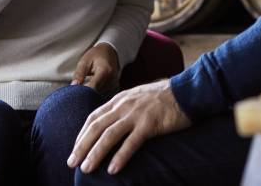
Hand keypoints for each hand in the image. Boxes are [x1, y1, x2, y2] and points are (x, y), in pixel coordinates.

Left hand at [68, 78, 191, 174]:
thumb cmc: (165, 97)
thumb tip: (113, 122)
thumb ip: (124, 107)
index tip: (75, 149)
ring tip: (86, 169)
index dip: (81, 134)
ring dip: (95, 153)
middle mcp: (124, 105)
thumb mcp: (138, 97)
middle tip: (72, 163)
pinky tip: (112, 169)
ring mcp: (137, 114)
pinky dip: (120, 156)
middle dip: (81, 146)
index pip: (93, 117)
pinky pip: (131, 142)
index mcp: (120, 99)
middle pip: (96, 127)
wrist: (188, 91)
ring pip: (109, 135)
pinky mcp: (150, 124)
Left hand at [71, 42, 120, 93]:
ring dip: (92, 98)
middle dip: (86, 97)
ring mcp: (115, 84)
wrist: (110, 51)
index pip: (93, 88)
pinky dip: (98, 97)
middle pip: (98, 94)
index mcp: (105, 71)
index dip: (83, 94)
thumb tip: (73, 86)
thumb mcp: (85, 61)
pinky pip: (106, 96)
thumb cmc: (96, 55)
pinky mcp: (115, 88)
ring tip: (84, 95)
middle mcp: (112, 79)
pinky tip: (92, 95)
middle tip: (77, 97)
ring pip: (101, 97)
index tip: (75, 97)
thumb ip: (79, 74)